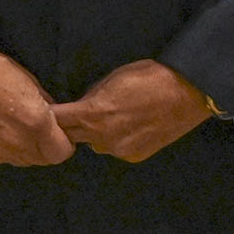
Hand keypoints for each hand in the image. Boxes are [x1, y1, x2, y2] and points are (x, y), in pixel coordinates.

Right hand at [0, 52, 75, 165]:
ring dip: (30, 149)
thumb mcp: (31, 81)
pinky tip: (2, 130)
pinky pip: (7, 157)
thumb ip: (47, 106)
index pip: (63, 152)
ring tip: (20, 126)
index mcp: (35, 122)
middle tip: (41, 127)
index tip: (60, 131)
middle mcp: (19, 143)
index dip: (64, 142)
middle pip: (46, 159)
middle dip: (48, 146)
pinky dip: (10, 149)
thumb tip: (56, 118)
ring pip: (27, 161)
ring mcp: (0, 152)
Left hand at [52, 60, 213, 163]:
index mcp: (93, 114)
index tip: (46, 112)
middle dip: (71, 127)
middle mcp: (102, 137)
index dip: (51, 116)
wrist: (186, 92)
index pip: (57, 121)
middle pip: (72, 137)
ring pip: (96, 144)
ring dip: (96, 134)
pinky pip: (116, 149)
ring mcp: (119, 150)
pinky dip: (117, 140)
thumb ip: (92, 96)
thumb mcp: (113, 79)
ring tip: (114, 118)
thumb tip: (81, 105)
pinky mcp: (134, 157)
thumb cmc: (149, 77)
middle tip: (75, 117)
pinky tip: (131, 126)